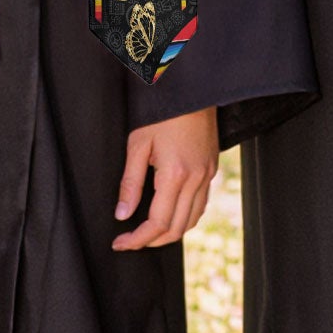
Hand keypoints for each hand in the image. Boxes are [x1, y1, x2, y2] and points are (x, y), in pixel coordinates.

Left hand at [112, 106, 218, 250]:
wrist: (192, 89)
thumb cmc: (162, 112)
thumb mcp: (138, 144)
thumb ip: (130, 183)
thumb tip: (122, 214)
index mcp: (176, 174)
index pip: (157, 223)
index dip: (137, 239)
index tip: (120, 243)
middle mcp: (196, 178)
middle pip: (176, 228)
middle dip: (152, 241)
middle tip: (130, 240)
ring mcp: (207, 174)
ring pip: (192, 220)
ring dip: (170, 232)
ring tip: (148, 232)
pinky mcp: (212, 168)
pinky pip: (201, 204)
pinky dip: (185, 217)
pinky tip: (170, 213)